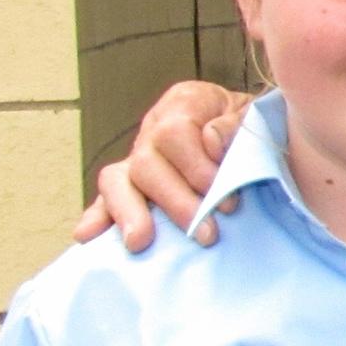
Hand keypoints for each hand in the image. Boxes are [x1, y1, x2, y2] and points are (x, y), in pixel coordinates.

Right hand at [73, 82, 250, 250]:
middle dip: (176, 203)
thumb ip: (237, 126)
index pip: (175, 134)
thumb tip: (211, 141)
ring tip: (140, 243)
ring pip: (117, 180)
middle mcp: (154, 127)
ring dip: (129, 213)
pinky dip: (98, 216)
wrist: (253, 133)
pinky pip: (106, 198)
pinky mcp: (130, 184)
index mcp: (185, 103)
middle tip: (206, 234)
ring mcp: (138, 156)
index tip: (228, 201)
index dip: (198, 169)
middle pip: (146, 163)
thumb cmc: (254, 127)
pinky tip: (89, 236)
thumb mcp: (256, 117)